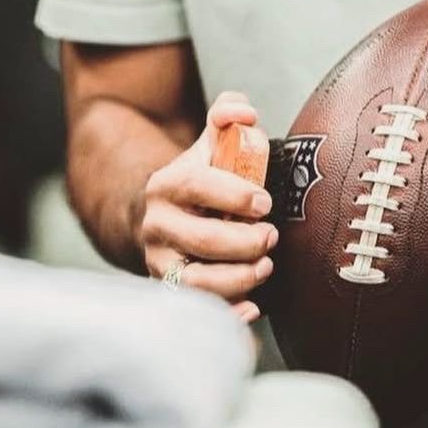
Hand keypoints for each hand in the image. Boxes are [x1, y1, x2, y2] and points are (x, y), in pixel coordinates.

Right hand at [141, 91, 276, 323]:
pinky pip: (198, 311)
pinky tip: (252, 307)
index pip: (198, 186)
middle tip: (271, 237)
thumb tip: (245, 113)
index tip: (265, 203)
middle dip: (245, 241)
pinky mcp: (170, 293)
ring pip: (198, 281)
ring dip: (241, 277)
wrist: (166, 219)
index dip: (235, 195)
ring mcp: (160, 263)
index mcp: (166, 185)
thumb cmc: (203, 180)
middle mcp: (156, 226)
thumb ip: (228, 114)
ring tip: (265, 266)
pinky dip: (229, 314)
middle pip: (202, 239)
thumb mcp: (211, 143)